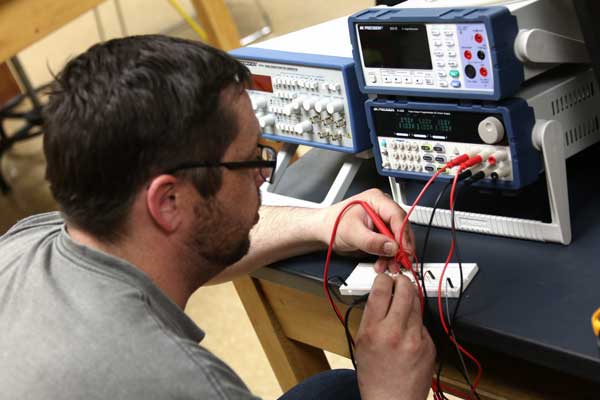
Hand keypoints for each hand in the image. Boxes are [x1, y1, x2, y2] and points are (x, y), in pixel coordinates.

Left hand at [321, 188, 415, 272]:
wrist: (324, 230)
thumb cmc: (333, 224)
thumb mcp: (352, 233)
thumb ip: (372, 241)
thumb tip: (392, 247)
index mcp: (377, 200)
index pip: (397, 216)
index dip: (403, 235)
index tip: (404, 251)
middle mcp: (382, 209)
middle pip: (400, 228)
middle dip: (400, 248)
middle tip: (401, 262)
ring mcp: (382, 221)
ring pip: (397, 239)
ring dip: (394, 255)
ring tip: (389, 266)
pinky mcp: (380, 232)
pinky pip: (390, 245)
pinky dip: (388, 256)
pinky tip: (383, 263)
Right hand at [355, 274, 435, 399]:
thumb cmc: (374, 376)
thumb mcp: (361, 343)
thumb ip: (371, 317)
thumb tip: (381, 295)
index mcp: (373, 330)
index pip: (381, 290)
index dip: (384, 278)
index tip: (385, 277)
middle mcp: (395, 332)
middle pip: (405, 291)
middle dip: (403, 281)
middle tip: (400, 281)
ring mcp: (416, 339)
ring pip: (417, 304)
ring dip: (411, 298)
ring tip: (405, 300)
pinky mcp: (429, 345)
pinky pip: (423, 324)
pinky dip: (416, 322)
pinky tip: (409, 331)